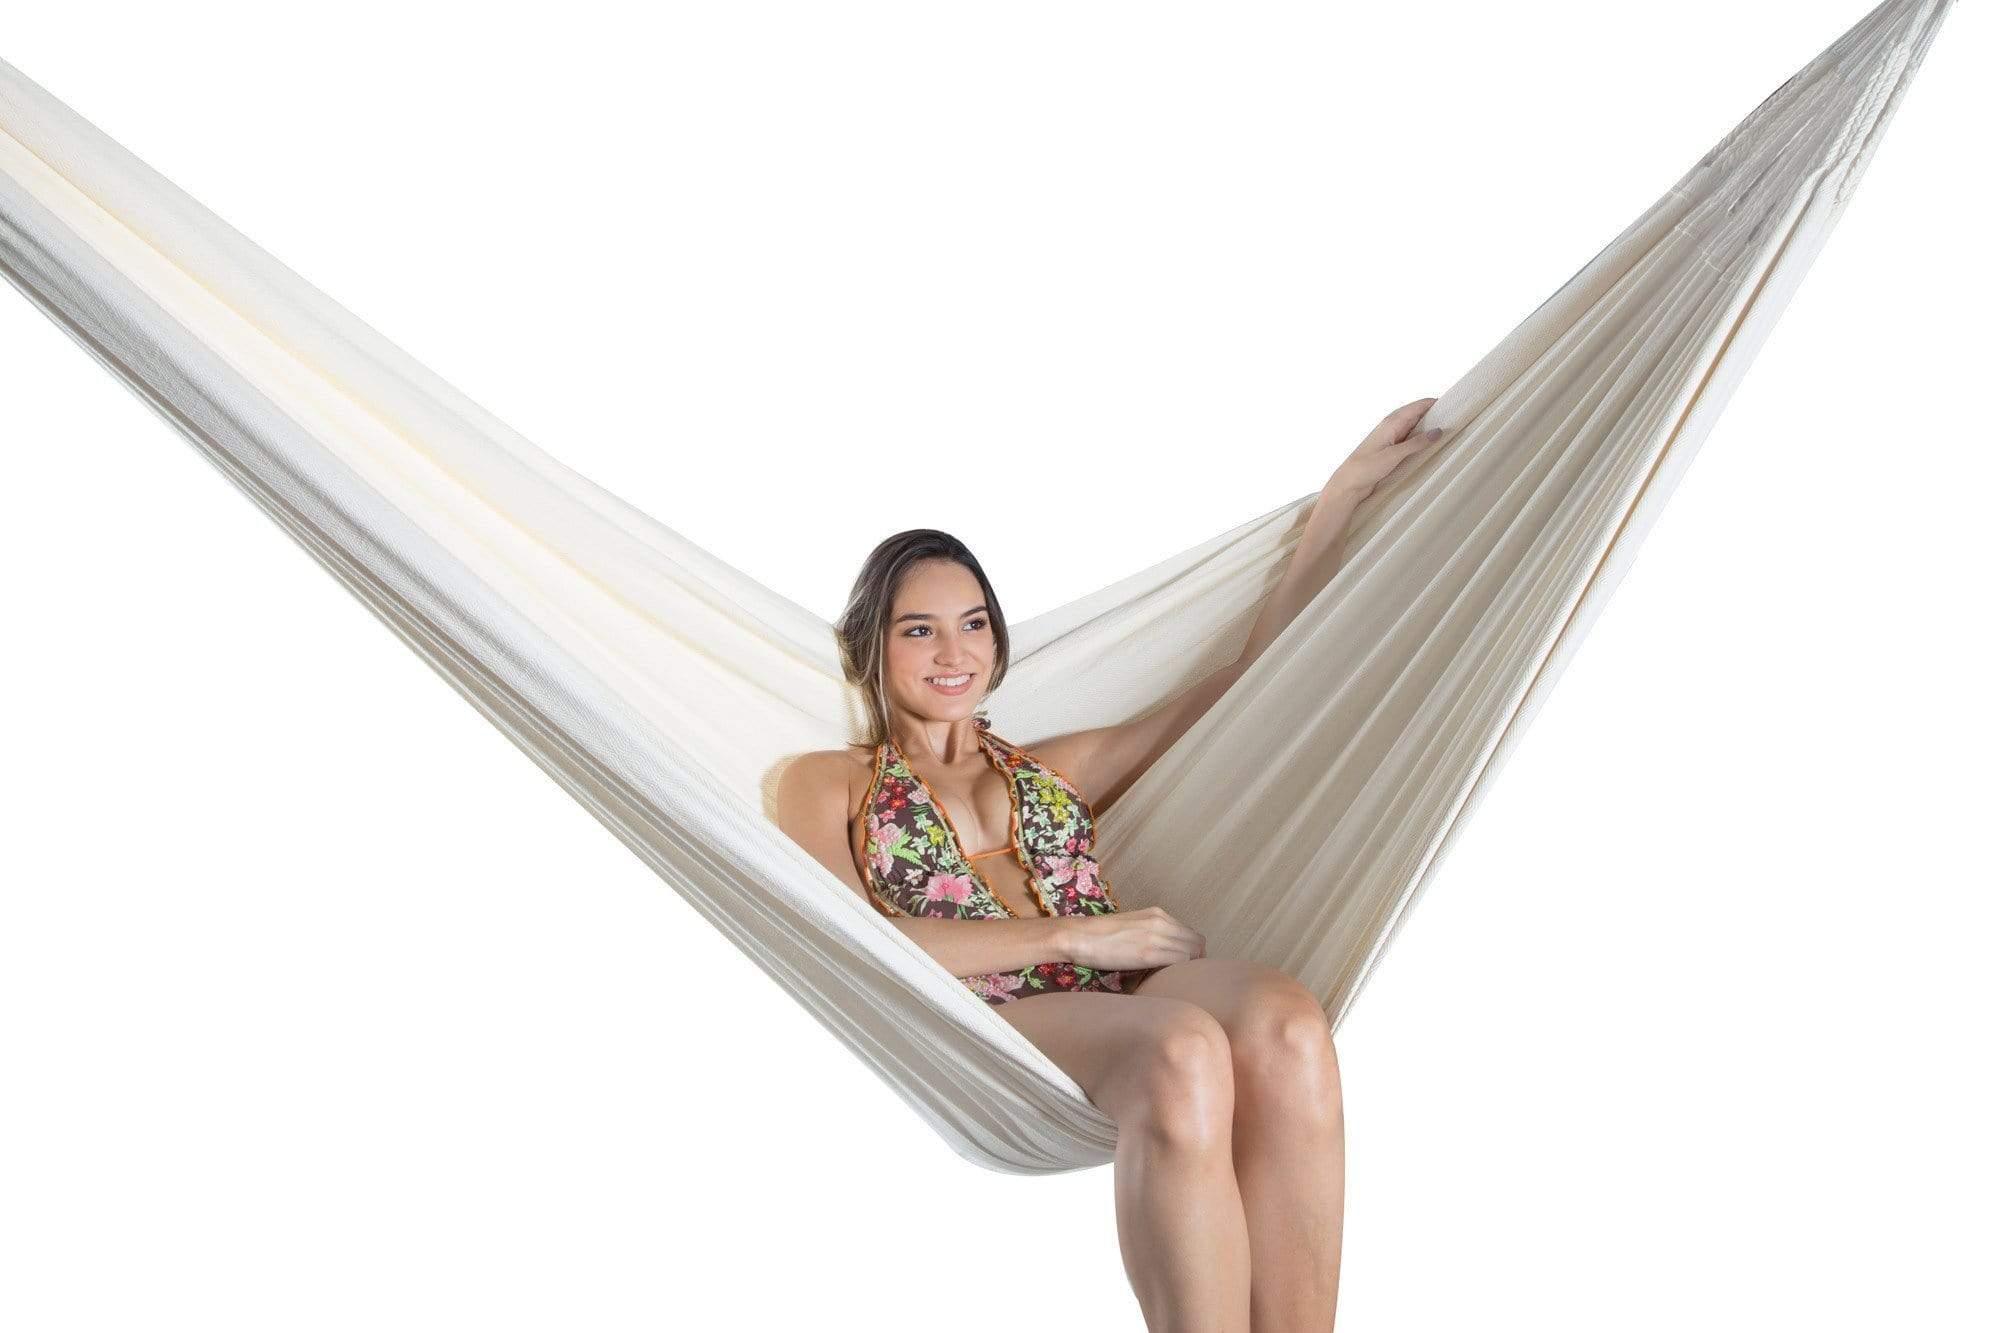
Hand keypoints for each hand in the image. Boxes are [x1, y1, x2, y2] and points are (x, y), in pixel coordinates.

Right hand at [1062, 906, 1206, 971]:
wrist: (1078, 936)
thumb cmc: (1099, 936)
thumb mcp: (1132, 927)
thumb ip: (1151, 934)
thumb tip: (1162, 953)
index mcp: (1157, 914)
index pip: (1190, 934)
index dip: (1192, 951)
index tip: (1184, 966)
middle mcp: (1161, 921)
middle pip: (1198, 942)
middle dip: (1196, 960)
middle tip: (1183, 976)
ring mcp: (1157, 935)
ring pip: (1193, 953)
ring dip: (1188, 968)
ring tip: (1174, 980)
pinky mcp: (1149, 952)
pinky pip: (1180, 962)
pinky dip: (1178, 973)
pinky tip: (1165, 980)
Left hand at [1324, 396, 1449, 504]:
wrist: (1348, 483)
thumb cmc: (1366, 468)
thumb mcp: (1394, 455)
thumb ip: (1416, 443)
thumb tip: (1438, 431)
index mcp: (1392, 422)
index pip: (1419, 405)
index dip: (1436, 403)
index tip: (1455, 404)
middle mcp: (1392, 426)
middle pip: (1418, 414)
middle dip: (1436, 415)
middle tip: (1457, 418)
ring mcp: (1392, 437)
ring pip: (1415, 427)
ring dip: (1429, 428)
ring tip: (1449, 430)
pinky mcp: (1391, 449)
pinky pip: (1411, 438)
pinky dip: (1421, 439)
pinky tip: (1431, 445)